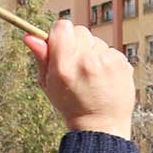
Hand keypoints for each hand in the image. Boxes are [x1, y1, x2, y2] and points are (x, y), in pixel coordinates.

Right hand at [24, 20, 134, 139]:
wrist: (101, 126)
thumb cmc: (71, 105)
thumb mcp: (49, 84)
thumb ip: (41, 58)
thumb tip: (29, 36)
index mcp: (64, 66)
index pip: (62, 26)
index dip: (60, 35)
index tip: (61, 46)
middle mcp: (86, 62)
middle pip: (80, 31)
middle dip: (77, 44)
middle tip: (77, 66)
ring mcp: (107, 62)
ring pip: (97, 41)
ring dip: (93, 53)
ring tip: (92, 76)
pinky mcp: (122, 64)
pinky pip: (111, 51)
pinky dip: (107, 61)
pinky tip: (104, 78)